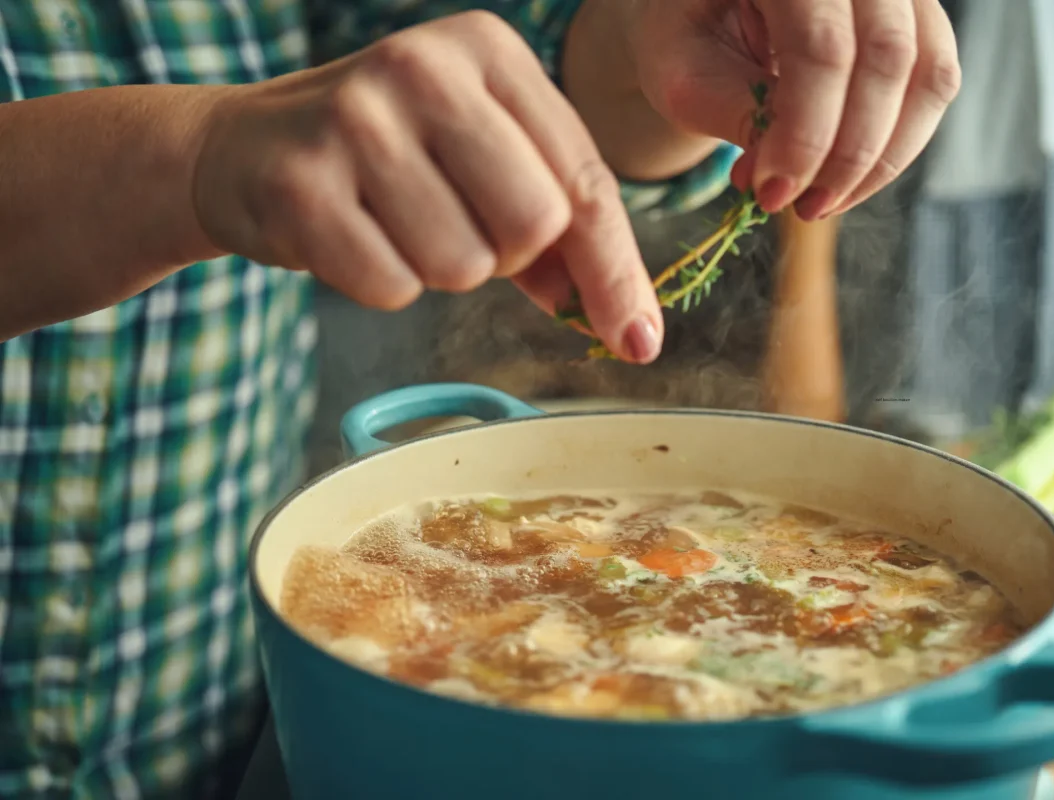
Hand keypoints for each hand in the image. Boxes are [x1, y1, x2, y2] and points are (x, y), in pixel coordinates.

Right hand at [192, 12, 663, 362]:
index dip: (615, 270)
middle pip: (534, 225)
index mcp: (487, 49)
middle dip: (506, 257)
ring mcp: (356, 118)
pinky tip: (351, 236)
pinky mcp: (301, 181)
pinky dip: (383, 283)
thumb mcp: (480, 163)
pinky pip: (393, 286)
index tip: (636, 339)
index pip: (584, 179)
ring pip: (464, 266)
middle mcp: (424, 66)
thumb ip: (560, 233)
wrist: (242, 148)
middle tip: (456, 228)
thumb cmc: (388, 161)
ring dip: (439, 271)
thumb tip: (627, 324)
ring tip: (394, 222)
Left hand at [628, 0, 961, 218]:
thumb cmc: (691, 32)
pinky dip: (896, 144)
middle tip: (801, 208)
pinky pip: (935, 84)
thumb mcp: (685, 72)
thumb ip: (736, 114)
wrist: (713, 7)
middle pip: (885, 59)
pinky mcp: (921, 15)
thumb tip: (786, 180)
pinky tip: (843, 178)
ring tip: (820, 202)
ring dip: (880, 159)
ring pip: (927, 74)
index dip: (804, 134)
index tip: (772, 193)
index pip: (820, 47)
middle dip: (846, 155)